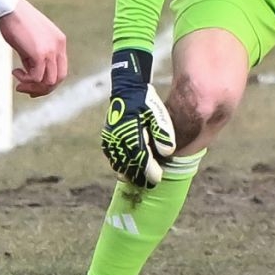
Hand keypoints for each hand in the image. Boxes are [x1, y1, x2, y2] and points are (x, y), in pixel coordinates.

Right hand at [0, 0, 67, 96]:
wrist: (9, 8)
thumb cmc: (16, 21)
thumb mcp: (30, 41)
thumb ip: (33, 57)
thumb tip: (30, 72)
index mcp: (59, 42)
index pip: (61, 69)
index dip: (48, 81)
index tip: (32, 84)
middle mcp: (59, 47)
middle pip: (59, 78)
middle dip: (42, 88)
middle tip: (25, 89)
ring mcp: (51, 50)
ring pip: (49, 81)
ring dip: (33, 86)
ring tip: (19, 83)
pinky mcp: (40, 53)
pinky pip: (37, 77)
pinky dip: (26, 80)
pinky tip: (16, 73)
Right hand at [101, 47, 176, 186]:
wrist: (126, 90)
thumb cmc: (145, 102)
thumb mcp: (158, 113)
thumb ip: (163, 133)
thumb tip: (167, 152)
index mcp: (132, 134)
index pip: (141, 159)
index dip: (149, 172)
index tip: (158, 179)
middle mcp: (118, 140)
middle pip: (129, 166)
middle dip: (140, 176)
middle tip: (150, 184)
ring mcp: (110, 141)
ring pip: (119, 164)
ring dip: (130, 173)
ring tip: (140, 180)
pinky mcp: (107, 139)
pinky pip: (113, 158)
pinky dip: (121, 166)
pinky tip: (129, 169)